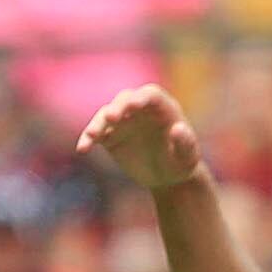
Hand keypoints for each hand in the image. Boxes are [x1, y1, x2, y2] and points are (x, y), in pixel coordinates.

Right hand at [76, 84, 203, 189]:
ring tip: (92, 135)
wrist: (167, 177)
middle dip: (117, 108)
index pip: (151, 95)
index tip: (133, 106)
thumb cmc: (182, 163)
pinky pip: (96, 134)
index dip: (141, 98)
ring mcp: (122, 120)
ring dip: (98, 123)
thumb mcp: (188, 158)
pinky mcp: (109, 135)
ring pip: (106, 115)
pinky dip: (88, 139)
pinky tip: (82, 149)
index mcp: (162, 107)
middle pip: (125, 100)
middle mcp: (139, 108)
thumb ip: (186, 143)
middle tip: (111, 117)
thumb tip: (179, 128)